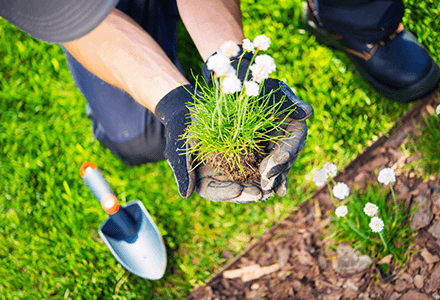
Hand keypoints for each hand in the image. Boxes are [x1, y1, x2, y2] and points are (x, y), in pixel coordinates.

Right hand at [156, 85, 270, 201]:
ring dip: (259, 185)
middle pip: (233, 190)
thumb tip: (185, 195)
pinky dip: (264, 168)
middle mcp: (217, 175)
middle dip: (247, 193)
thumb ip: (183, 171)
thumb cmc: (182, 127)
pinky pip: (254, 163)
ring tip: (271, 189)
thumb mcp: (181, 146)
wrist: (190, 107)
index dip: (226, 193)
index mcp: (201, 177)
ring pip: (246, 180)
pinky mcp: (243, 153)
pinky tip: (275, 171)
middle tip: (260, 194)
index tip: (238, 191)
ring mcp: (231, 165)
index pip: (213, 191)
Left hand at [258, 79, 312, 195]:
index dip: (288, 150)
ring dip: (273, 179)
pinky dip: (268, 180)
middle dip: (278, 170)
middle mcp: (288, 137)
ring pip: (279, 166)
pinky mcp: (263, 153)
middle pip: (287, 157)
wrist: (239, 88)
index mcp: (294, 122)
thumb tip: (308, 112)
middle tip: (266, 180)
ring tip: (265, 190)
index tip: (279, 159)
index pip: (295, 139)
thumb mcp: (271, 88)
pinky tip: (264, 193)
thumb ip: (288, 100)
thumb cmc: (257, 84)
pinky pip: (268, 169)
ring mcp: (276, 147)